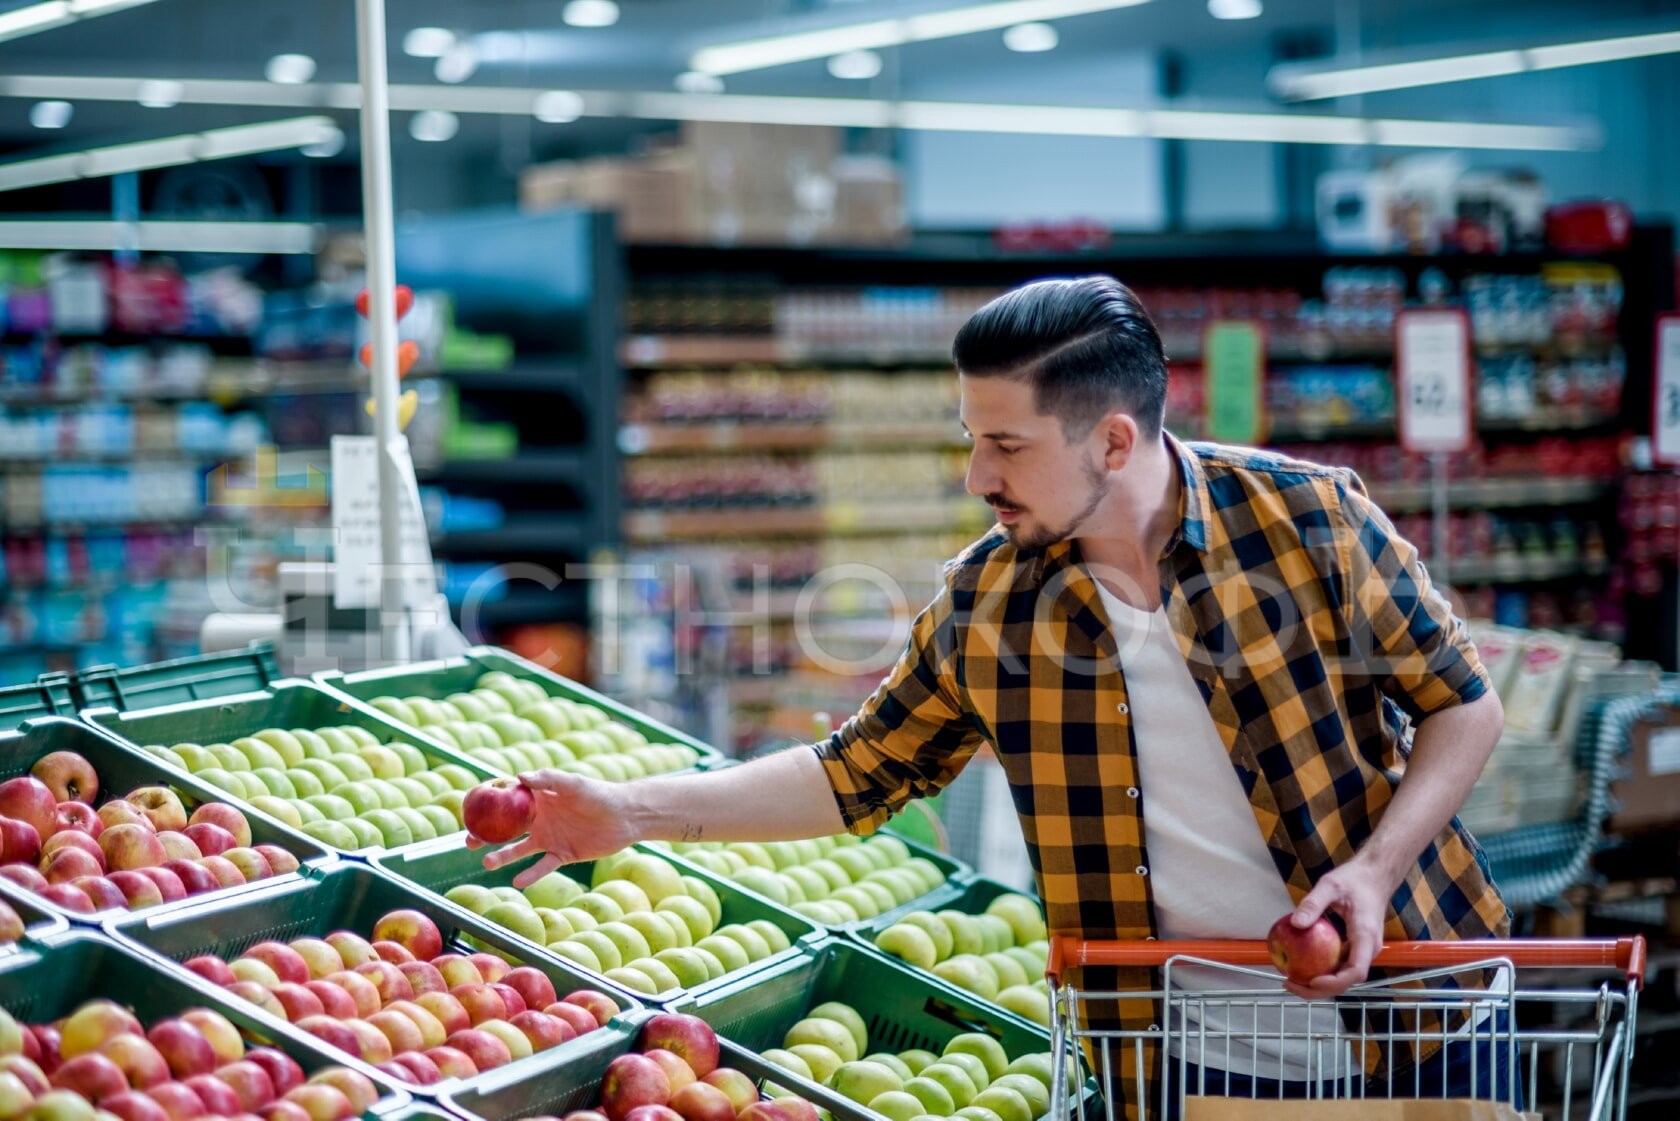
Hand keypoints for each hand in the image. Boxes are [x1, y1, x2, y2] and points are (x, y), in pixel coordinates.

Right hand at [473, 769, 638, 887]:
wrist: (625, 816)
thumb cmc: (599, 793)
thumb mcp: (574, 783)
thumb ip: (549, 779)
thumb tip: (520, 777)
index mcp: (539, 798)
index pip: (508, 799)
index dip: (488, 802)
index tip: (468, 807)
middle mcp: (540, 818)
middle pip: (507, 828)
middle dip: (486, 834)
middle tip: (468, 841)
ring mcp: (549, 837)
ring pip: (520, 849)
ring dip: (503, 856)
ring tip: (487, 862)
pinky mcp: (562, 854)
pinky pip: (542, 867)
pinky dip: (531, 875)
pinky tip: (518, 881)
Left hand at [1282, 858, 1392, 998]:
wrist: (1376, 876)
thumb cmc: (1356, 879)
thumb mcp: (1330, 885)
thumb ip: (1313, 903)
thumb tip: (1295, 923)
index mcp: (1365, 936)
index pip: (1356, 971)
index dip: (1334, 982)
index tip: (1312, 981)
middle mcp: (1368, 949)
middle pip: (1347, 980)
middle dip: (1320, 989)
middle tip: (1289, 984)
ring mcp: (1363, 950)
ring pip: (1344, 976)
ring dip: (1320, 984)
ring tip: (1291, 981)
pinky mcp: (1356, 948)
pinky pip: (1340, 966)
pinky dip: (1322, 971)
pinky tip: (1301, 967)